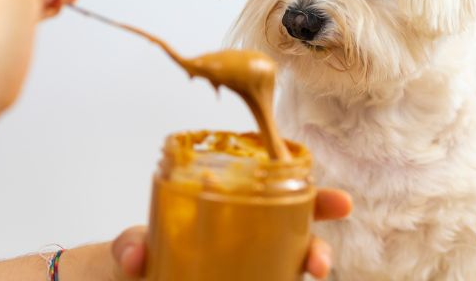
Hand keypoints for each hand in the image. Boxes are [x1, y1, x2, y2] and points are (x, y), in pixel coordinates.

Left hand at [110, 188, 352, 279]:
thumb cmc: (141, 254)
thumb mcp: (134, 245)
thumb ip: (131, 246)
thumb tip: (136, 256)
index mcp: (238, 215)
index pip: (288, 203)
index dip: (320, 202)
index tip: (343, 203)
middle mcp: (253, 246)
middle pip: (301, 244)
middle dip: (319, 252)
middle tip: (319, 265)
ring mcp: (249, 274)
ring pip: (290, 275)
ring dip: (304, 276)